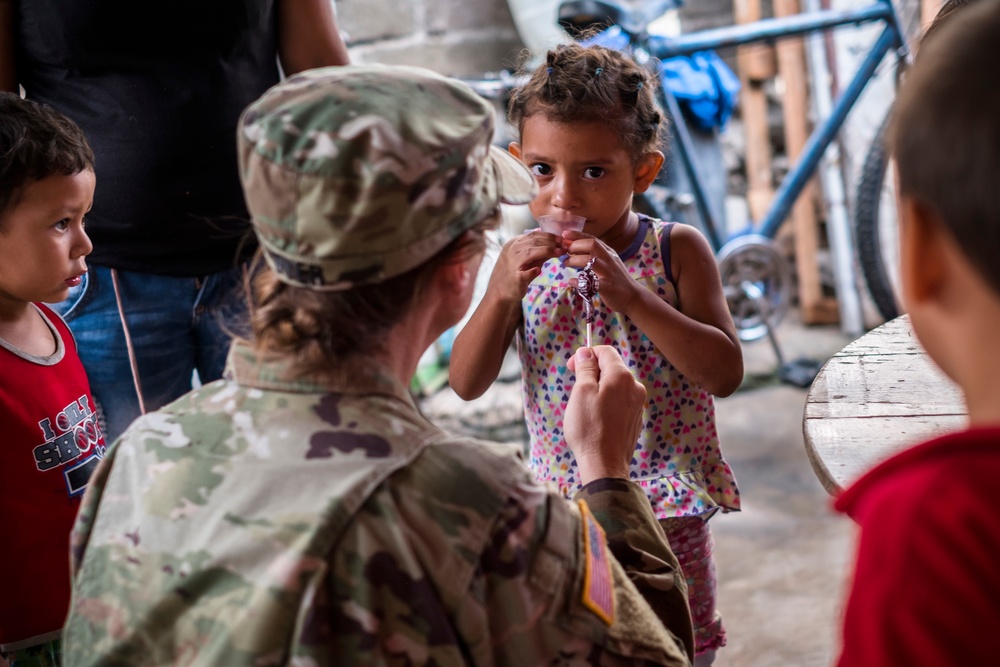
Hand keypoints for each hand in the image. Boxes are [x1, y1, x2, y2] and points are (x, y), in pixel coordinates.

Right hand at [485, 231, 564, 304]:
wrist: (502, 291)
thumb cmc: (517, 272)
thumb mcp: (529, 259)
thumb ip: (541, 251)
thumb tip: (558, 245)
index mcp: (514, 243)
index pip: (533, 235)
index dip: (549, 236)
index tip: (561, 239)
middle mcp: (512, 251)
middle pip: (533, 241)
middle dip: (551, 242)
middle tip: (564, 245)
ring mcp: (512, 264)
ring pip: (530, 252)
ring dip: (546, 251)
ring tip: (559, 253)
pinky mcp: (515, 278)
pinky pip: (524, 273)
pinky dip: (532, 271)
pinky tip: (539, 271)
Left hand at [562, 232, 640, 315]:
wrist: (633, 296)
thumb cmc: (616, 279)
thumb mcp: (608, 262)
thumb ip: (594, 255)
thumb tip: (574, 249)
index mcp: (608, 253)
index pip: (592, 239)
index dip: (577, 235)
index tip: (564, 234)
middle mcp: (609, 260)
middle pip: (592, 245)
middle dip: (576, 246)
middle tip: (566, 252)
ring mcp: (609, 273)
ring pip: (591, 261)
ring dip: (575, 260)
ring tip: (566, 263)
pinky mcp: (607, 287)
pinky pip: (591, 282)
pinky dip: (579, 282)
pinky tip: (572, 281)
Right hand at [565, 345, 645, 483]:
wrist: (605, 464)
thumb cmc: (589, 428)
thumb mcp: (581, 392)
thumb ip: (585, 368)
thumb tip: (585, 352)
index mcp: (622, 376)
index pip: (605, 351)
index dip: (586, 354)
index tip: (571, 366)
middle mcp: (635, 387)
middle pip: (611, 368)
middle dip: (592, 373)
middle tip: (575, 389)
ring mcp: (637, 404)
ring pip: (615, 386)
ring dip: (599, 389)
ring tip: (584, 408)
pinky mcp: (635, 419)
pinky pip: (620, 402)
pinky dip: (607, 403)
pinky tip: (596, 419)